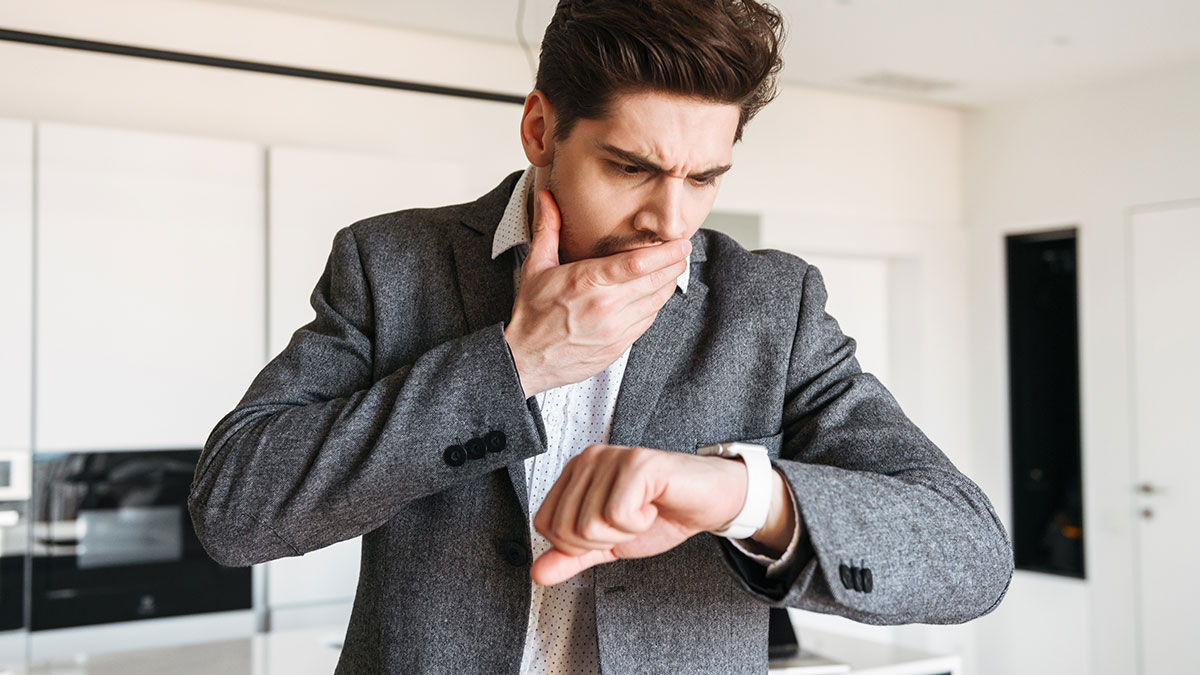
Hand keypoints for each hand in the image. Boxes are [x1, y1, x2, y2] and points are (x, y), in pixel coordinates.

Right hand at [504, 189, 690, 397]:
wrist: (526, 359)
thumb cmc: (531, 313)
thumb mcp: (536, 267)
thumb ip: (547, 229)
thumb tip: (547, 196)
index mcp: (587, 281)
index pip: (639, 263)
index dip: (666, 252)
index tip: (681, 242)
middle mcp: (605, 306)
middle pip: (656, 281)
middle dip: (675, 264)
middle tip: (681, 251)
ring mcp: (614, 329)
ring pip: (657, 301)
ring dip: (669, 283)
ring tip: (671, 269)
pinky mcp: (619, 346)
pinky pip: (648, 321)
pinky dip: (656, 305)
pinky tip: (653, 294)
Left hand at [529, 444, 746, 585]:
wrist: (708, 502)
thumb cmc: (662, 513)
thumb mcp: (609, 542)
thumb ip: (572, 556)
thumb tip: (537, 572)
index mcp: (575, 474)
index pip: (545, 524)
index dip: (577, 545)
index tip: (609, 531)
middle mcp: (588, 459)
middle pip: (565, 528)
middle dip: (602, 541)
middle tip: (629, 524)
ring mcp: (612, 458)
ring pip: (590, 524)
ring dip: (623, 533)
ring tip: (642, 513)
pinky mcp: (637, 463)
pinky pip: (618, 514)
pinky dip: (639, 524)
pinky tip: (652, 507)